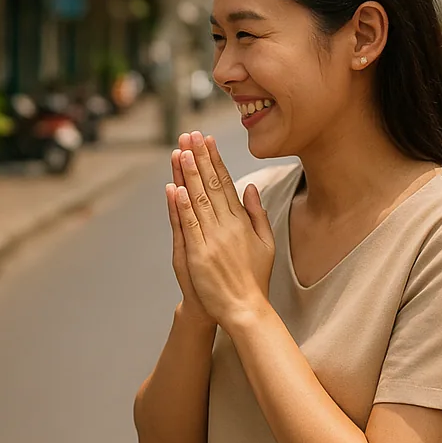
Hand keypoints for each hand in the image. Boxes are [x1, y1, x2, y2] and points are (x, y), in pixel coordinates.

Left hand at [170, 132, 275, 331]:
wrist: (245, 308)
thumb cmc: (254, 277)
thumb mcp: (266, 242)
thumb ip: (258, 213)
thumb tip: (251, 187)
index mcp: (242, 221)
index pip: (225, 183)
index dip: (215, 160)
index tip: (207, 140)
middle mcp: (228, 226)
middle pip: (210, 186)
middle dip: (200, 158)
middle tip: (191, 135)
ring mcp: (212, 240)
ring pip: (198, 201)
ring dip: (188, 175)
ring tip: (182, 152)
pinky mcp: (198, 255)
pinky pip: (188, 226)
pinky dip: (181, 207)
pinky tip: (175, 188)